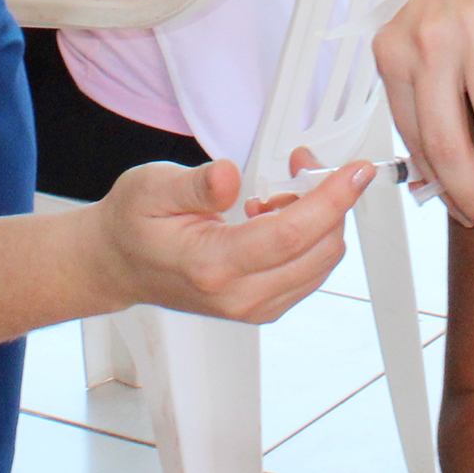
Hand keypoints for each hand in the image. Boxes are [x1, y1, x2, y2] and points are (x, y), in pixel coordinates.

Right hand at [86, 157, 372, 322]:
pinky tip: (277, 216)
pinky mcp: (264, 307)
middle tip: (301, 164)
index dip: (330, 200)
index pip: (290, 235)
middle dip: (327, 200)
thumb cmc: (132, 224)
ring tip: (278, 192)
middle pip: (318, 250)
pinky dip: (310, 238)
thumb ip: (195, 184)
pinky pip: (310, 271)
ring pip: (322, 262)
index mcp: (212, 265)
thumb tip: (229, 176)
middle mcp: (240, 296)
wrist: (118, 264)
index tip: (354, 172)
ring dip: (320, 220)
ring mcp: (254, 308)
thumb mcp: (151, 187)